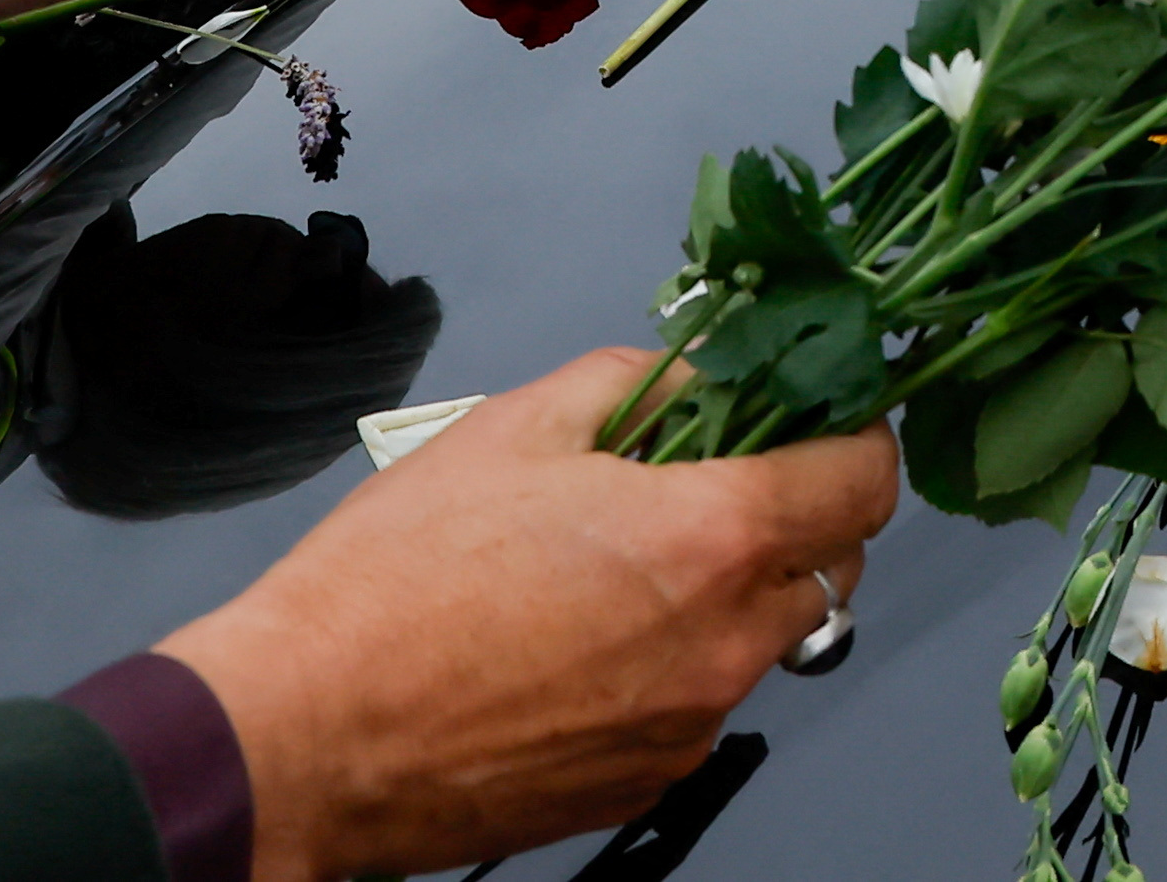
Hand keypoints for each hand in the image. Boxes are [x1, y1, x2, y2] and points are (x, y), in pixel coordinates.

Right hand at [157, 349, 897, 881]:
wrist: (302, 738)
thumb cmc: (394, 582)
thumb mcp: (520, 424)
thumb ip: (641, 383)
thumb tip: (701, 382)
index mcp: (711, 539)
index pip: (864, 481)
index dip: (853, 438)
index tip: (819, 421)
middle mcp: (723, 645)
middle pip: (833, 566)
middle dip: (797, 516)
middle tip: (714, 483)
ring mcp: (688, 728)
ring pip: (764, 642)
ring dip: (731, 596)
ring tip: (622, 568)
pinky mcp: (640, 785)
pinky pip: (698, 706)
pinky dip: (673, 667)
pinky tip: (582, 642)